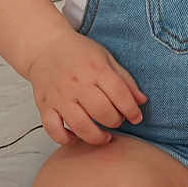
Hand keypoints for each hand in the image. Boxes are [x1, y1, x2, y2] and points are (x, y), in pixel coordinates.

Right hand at [25, 29, 147, 145]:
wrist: (45, 47)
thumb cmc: (78, 52)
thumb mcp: (106, 58)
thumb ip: (125, 80)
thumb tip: (142, 101)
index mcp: (95, 69)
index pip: (119, 94)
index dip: (132, 110)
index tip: (137, 118)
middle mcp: (77, 84)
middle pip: (102, 112)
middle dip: (115, 122)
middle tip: (117, 121)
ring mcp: (60, 96)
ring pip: (80, 125)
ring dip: (96, 137)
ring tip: (104, 137)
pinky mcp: (45, 106)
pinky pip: (54, 130)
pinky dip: (66, 139)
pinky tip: (76, 136)